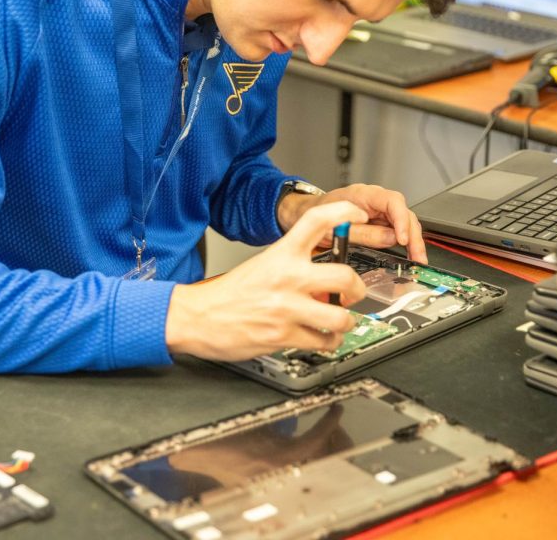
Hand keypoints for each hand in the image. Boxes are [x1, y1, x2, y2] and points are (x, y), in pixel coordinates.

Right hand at [166, 202, 368, 360]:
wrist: (197, 316)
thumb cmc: (228, 294)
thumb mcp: (261, 265)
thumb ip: (293, 266)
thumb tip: (325, 273)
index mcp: (281, 254)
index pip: (316, 221)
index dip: (344, 213)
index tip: (359, 215)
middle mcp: (287, 277)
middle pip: (345, 275)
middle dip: (357, 289)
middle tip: (353, 293)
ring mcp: (287, 308)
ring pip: (341, 316)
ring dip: (344, 322)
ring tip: (336, 321)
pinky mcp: (284, 335)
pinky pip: (323, 341)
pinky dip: (327, 342)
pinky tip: (320, 338)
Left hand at [277, 183, 427, 263]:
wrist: (302, 214)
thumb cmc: (314, 215)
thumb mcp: (335, 227)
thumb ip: (364, 233)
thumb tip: (390, 238)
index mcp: (363, 194)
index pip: (392, 202)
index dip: (401, 220)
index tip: (402, 239)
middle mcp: (374, 200)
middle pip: (403, 213)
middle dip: (413, 235)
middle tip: (418, 256)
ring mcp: (377, 211)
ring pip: (403, 221)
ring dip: (412, 240)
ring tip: (417, 259)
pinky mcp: (377, 222)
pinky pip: (396, 229)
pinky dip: (404, 242)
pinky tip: (408, 255)